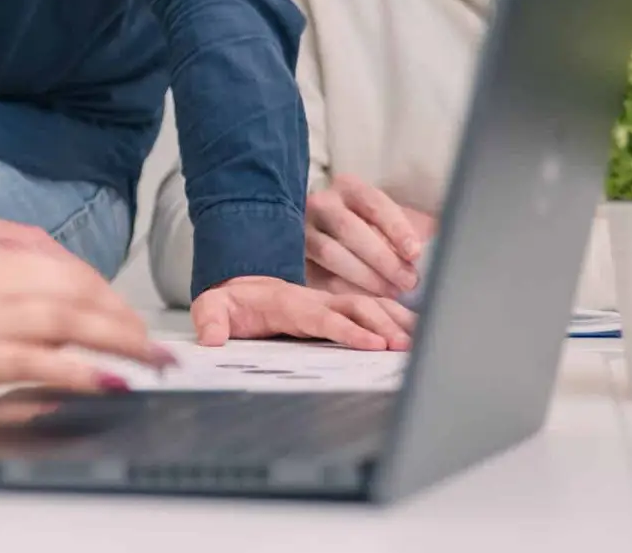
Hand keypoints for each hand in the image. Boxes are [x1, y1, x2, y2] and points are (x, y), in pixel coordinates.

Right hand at [0, 249, 174, 420]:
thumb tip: (10, 306)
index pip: (54, 269)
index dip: (99, 292)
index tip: (125, 315)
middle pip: (70, 290)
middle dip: (120, 316)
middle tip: (153, 344)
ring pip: (65, 320)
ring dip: (117, 340)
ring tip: (149, 361)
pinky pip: (37, 362)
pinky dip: (79, 371)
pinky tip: (106, 382)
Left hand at [192, 275, 415, 350]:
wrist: (240, 285)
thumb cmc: (231, 301)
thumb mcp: (212, 306)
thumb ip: (210, 319)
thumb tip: (211, 338)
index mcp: (287, 302)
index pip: (322, 317)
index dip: (348, 329)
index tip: (373, 343)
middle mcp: (314, 300)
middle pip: (355, 307)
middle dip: (382, 325)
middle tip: (408, 347)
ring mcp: (328, 302)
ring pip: (368, 305)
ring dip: (394, 320)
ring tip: (420, 341)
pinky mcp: (336, 309)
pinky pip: (370, 309)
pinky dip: (394, 317)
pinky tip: (414, 332)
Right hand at [305, 175, 434, 297]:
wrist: (331, 238)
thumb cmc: (374, 231)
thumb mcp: (394, 221)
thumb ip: (419, 229)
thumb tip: (450, 241)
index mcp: (349, 187)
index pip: (374, 203)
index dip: (396, 228)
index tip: (415, 252)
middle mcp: (321, 202)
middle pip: (350, 228)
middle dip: (382, 258)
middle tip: (408, 281)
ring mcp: (302, 227)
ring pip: (329, 252)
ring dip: (363, 275)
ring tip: (390, 293)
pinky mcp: (294, 254)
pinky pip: (315, 271)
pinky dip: (342, 287)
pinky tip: (364, 300)